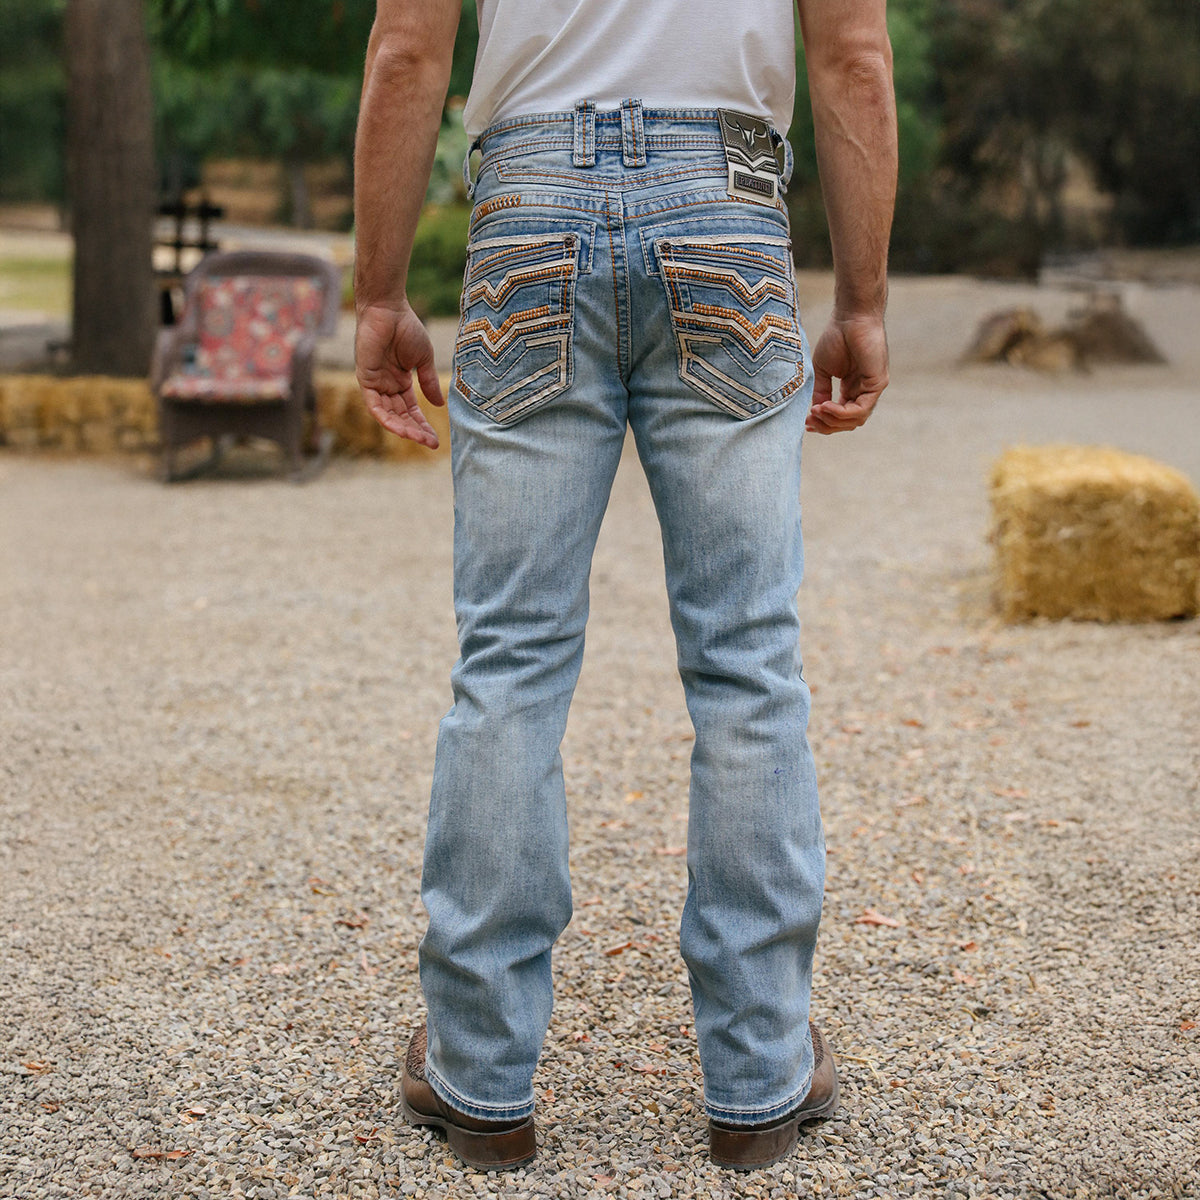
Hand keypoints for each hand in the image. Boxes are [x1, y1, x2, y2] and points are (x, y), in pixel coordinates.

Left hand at [355, 301, 445, 448]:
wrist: (389, 310)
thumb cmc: (406, 328)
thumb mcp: (423, 360)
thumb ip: (429, 383)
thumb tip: (439, 405)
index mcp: (400, 382)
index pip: (411, 410)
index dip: (422, 425)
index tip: (435, 440)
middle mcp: (386, 386)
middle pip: (400, 416)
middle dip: (414, 431)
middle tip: (430, 443)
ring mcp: (376, 384)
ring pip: (387, 415)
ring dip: (402, 428)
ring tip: (417, 438)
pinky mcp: (366, 379)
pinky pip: (374, 406)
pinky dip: (386, 418)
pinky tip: (400, 428)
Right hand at [806, 313, 888, 434]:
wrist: (850, 317)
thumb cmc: (837, 337)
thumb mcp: (823, 370)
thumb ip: (821, 391)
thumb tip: (815, 411)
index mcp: (851, 388)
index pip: (841, 416)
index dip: (824, 423)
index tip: (806, 422)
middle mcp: (863, 391)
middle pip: (848, 423)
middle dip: (827, 425)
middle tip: (810, 420)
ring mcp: (872, 388)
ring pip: (855, 420)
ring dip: (833, 420)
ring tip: (817, 411)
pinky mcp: (878, 384)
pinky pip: (861, 409)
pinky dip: (842, 412)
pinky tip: (827, 406)